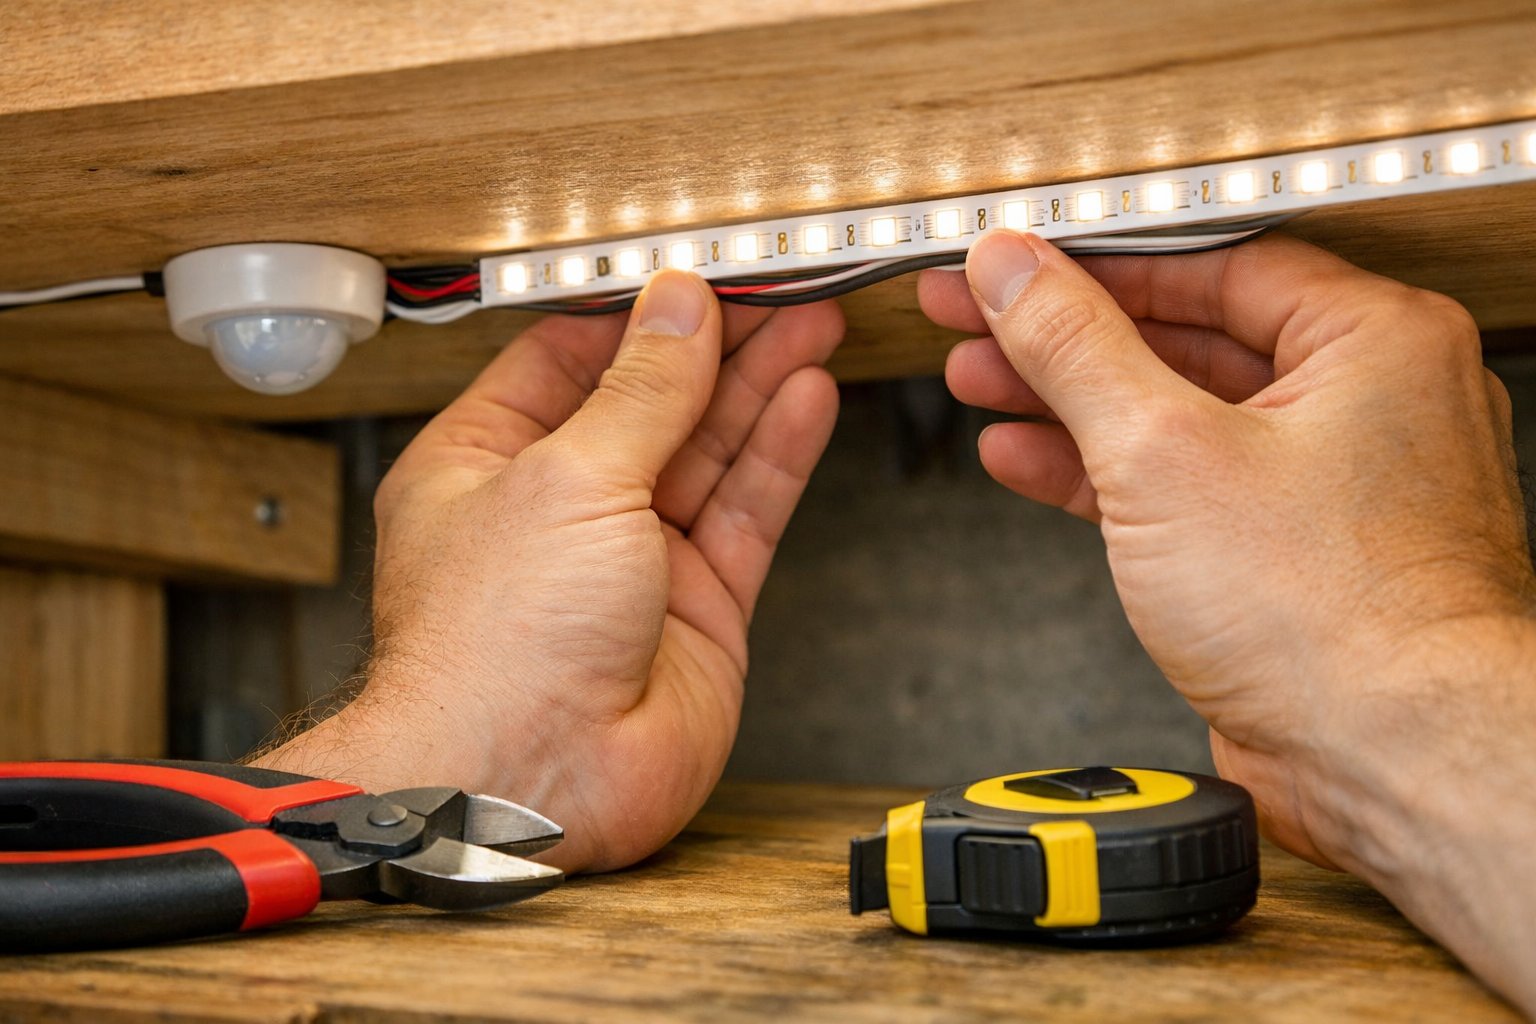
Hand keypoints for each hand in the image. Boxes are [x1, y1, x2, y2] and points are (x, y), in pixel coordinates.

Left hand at [257, 272, 842, 871]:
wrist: (527, 782)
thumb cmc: (489, 648)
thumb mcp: (565, 477)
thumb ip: (640, 390)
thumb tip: (677, 310)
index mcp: (487, 464)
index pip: (568, 359)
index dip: (637, 313)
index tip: (697, 272)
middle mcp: (560, 510)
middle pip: (651, 401)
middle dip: (716, 344)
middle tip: (778, 289)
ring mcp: (633, 561)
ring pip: (708, 454)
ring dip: (759, 388)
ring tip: (811, 325)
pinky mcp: (696, 608)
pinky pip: (744, 514)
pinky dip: (778, 455)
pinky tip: (805, 400)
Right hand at [922, 231, 1535, 1010]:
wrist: (1389, 765)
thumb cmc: (1342, 622)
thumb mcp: (1165, 452)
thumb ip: (1076, 349)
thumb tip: (1016, 274)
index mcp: (1372, 342)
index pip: (1207, 265)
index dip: (1092, 263)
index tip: (1016, 263)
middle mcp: (1362, 404)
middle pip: (1181, 338)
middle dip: (1062, 336)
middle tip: (976, 316)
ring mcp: (1323, 484)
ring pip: (1172, 415)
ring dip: (1067, 402)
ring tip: (979, 379)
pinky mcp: (1285, 554)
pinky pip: (1179, 486)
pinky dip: (1099, 473)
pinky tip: (1027, 456)